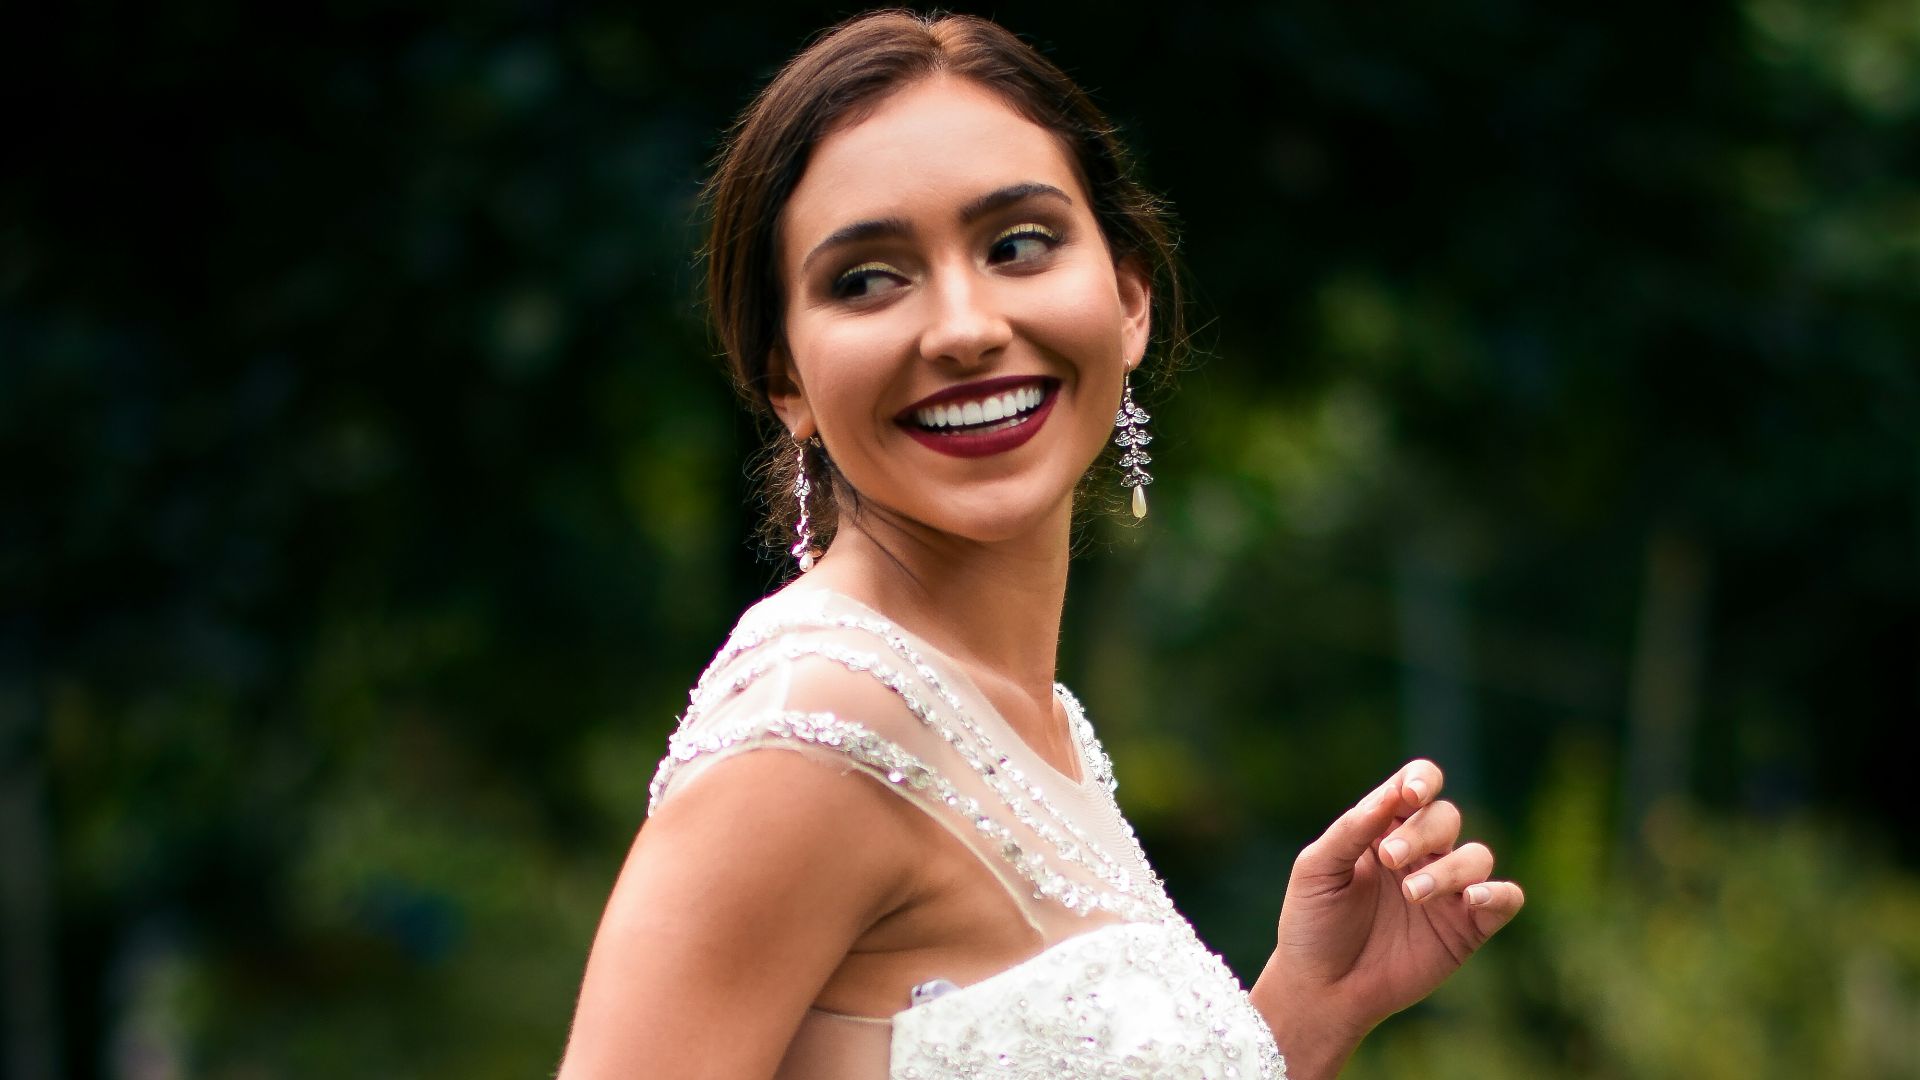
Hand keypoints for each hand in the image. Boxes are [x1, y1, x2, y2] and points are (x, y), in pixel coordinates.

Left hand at [1249, 760, 1523, 1078]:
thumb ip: (1353, 829)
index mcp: (1383, 828)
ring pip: (1477, 856)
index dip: (1421, 780)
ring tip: (1412, 893)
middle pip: (1446, 817)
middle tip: (1389, 858)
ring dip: (1450, 868)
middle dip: (1421, 832)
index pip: (1417, 785)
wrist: (1321, 988)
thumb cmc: (1313, 923)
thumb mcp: (1318, 868)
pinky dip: (1498, 893)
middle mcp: (1421, 853)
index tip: (1410, 794)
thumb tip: (1392, 792)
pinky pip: (1505, 899)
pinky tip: (1471, 899)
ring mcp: (1448, 890)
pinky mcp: (1468, 927)